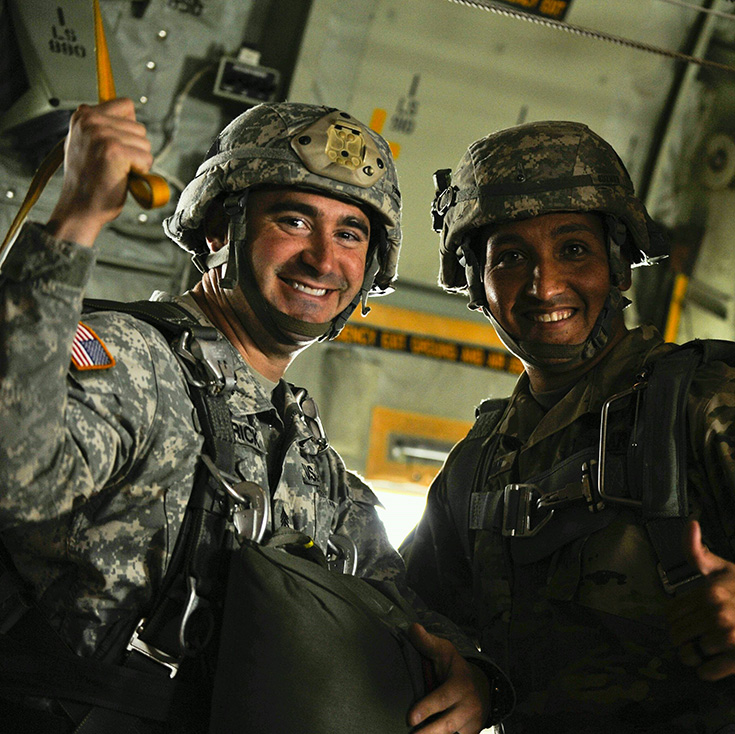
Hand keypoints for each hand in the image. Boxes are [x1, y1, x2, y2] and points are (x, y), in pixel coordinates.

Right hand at [47, 98, 152, 246]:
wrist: (80, 207)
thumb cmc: (88, 181)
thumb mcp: (86, 143)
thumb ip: (103, 126)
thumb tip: (130, 115)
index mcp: (83, 115)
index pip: (126, 105)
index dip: (129, 129)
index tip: (117, 147)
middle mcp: (90, 120)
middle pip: (139, 127)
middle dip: (134, 149)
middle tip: (114, 165)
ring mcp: (102, 134)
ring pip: (145, 143)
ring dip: (138, 161)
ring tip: (117, 171)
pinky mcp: (115, 150)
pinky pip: (146, 158)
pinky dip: (141, 172)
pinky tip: (122, 177)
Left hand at [406, 623, 489, 733]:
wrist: (481, 687)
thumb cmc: (455, 668)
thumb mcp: (444, 651)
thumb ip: (427, 642)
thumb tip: (412, 628)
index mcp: (460, 684)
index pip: (442, 698)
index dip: (426, 708)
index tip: (410, 718)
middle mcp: (468, 705)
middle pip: (447, 723)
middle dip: (429, 732)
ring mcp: (471, 722)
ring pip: (452, 733)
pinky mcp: (470, 733)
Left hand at [668, 519, 734, 679]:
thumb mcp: (724, 569)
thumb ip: (698, 551)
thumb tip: (690, 522)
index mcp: (709, 593)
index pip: (670, 614)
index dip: (675, 619)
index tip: (686, 619)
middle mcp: (717, 614)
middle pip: (676, 634)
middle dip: (682, 637)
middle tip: (695, 635)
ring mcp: (730, 638)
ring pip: (688, 654)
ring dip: (691, 654)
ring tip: (702, 648)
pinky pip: (707, 671)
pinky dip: (705, 670)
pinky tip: (713, 661)